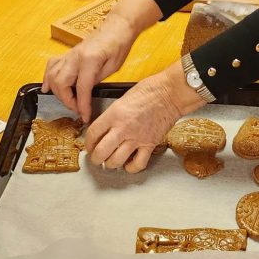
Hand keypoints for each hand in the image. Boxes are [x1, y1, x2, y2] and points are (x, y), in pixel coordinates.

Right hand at [41, 0, 162, 121]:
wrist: (117, 25)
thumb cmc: (120, 44)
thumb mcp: (114, 66)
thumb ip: (97, 80)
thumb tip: (85, 94)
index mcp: (90, 60)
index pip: (81, 89)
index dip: (82, 106)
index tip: (85, 117)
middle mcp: (75, 56)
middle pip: (61, 83)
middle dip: (67, 101)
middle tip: (78, 109)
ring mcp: (69, 54)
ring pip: (53, 75)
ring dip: (57, 92)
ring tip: (68, 101)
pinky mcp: (68, 53)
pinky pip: (51, 66)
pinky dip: (47, 77)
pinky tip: (47, 87)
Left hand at [85, 63, 203, 172]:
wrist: (171, 93)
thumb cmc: (149, 90)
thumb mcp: (123, 98)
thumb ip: (113, 114)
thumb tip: (105, 127)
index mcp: (114, 114)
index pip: (92, 134)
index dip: (88, 143)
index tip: (89, 145)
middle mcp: (123, 128)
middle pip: (101, 152)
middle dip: (96, 159)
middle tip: (96, 158)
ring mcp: (137, 138)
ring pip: (116, 161)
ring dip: (110, 164)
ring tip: (110, 162)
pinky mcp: (150, 144)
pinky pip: (138, 164)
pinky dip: (131, 168)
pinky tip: (128, 164)